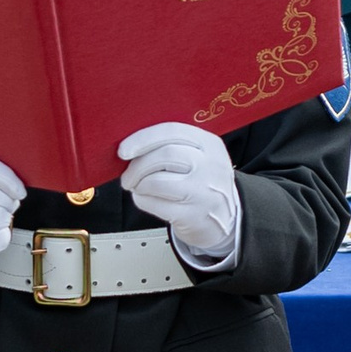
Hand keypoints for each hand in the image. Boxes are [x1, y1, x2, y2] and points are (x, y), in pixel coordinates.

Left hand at [117, 120, 240, 267]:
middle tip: (129, 175)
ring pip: (155, 181)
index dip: (142, 139)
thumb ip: (173, 145)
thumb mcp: (200, 157)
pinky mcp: (192, 215)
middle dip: (137, 165)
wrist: (226, 220)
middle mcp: (210, 166)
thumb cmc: (203, 184)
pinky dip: (142, 200)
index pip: (172, 132)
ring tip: (139, 187)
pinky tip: (148, 199)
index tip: (124, 150)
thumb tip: (132, 144)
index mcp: (210, 144)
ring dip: (138, 184)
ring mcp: (203, 192)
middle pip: (164, 155)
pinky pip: (154, 204)